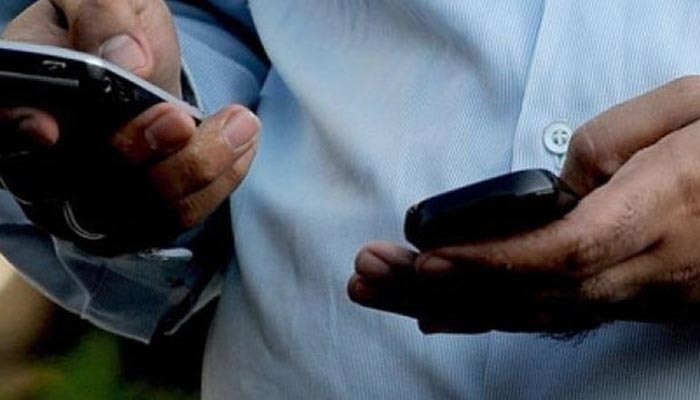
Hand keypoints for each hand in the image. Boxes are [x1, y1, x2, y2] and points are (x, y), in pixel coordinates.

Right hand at [0, 1, 260, 251]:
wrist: (139, 62)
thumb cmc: (112, 27)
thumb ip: (102, 11)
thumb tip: (128, 58)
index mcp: (19, 100)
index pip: (3, 125)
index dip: (15, 131)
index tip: (50, 131)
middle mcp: (45, 164)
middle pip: (84, 180)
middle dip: (138, 151)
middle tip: (179, 117)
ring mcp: (90, 200)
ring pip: (141, 207)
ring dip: (196, 168)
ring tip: (240, 123)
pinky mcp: (136, 219)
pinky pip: (178, 216)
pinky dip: (218, 183)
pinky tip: (243, 145)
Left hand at [349, 76, 699, 333]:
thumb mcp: (693, 112)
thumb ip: (619, 138)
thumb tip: (558, 181)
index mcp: (658, 213)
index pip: (562, 252)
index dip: (491, 263)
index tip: (428, 260)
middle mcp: (639, 268)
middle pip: (526, 294)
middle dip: (439, 289)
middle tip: (369, 275)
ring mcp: (631, 295)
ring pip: (527, 312)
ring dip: (447, 304)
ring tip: (379, 290)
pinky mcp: (623, 301)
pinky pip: (545, 316)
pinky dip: (484, 316)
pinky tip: (435, 313)